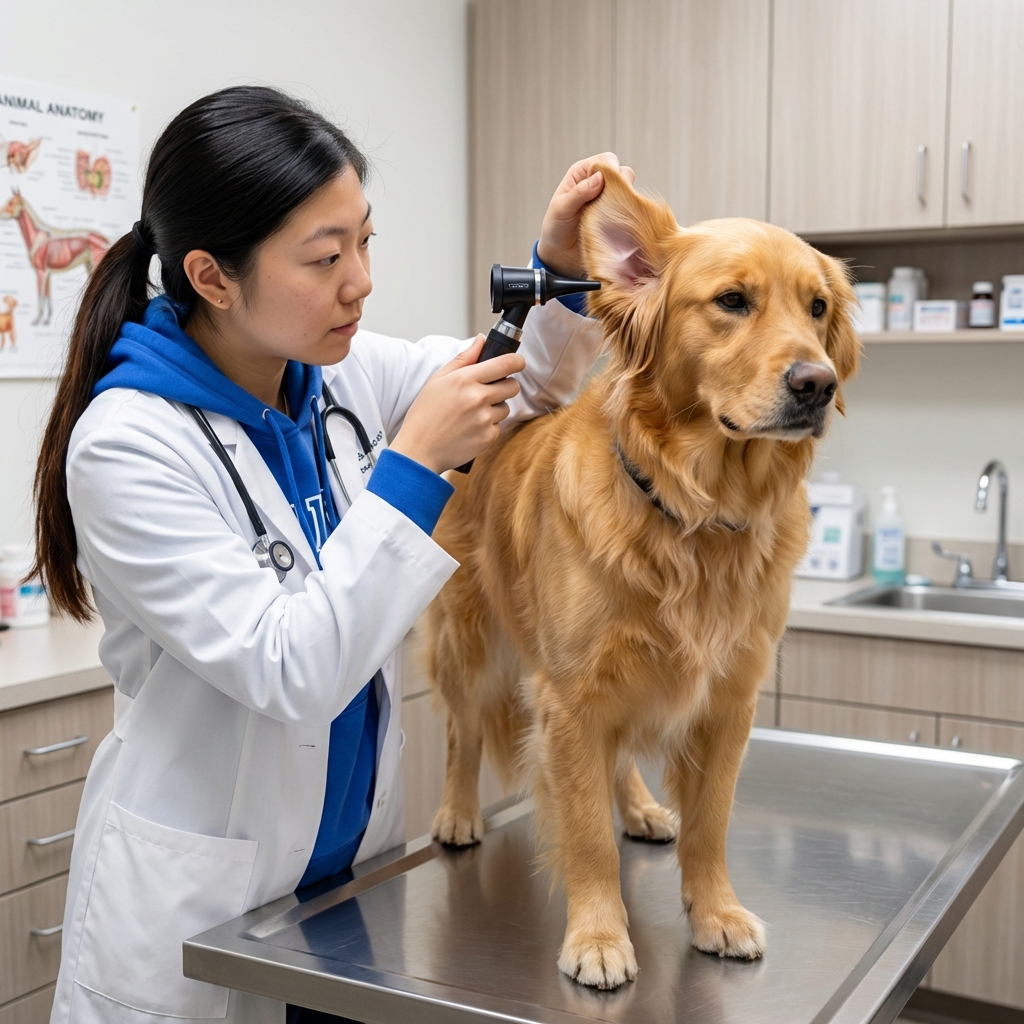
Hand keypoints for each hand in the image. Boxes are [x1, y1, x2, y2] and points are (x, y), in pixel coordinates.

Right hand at [391, 336, 524, 472]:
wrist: (419, 450)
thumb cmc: (425, 414)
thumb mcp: (438, 380)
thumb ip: (463, 358)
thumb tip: (482, 340)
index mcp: (465, 379)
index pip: (505, 364)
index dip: (517, 361)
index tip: (517, 363)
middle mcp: (478, 398)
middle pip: (512, 386)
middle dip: (505, 386)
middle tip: (488, 392)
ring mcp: (484, 419)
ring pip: (506, 407)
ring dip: (495, 408)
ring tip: (471, 414)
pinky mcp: (488, 437)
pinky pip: (498, 426)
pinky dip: (488, 427)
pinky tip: (470, 428)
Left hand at [536, 153, 635, 277]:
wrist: (561, 255)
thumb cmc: (556, 229)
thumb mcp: (561, 209)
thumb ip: (579, 193)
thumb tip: (599, 178)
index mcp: (582, 174)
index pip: (605, 160)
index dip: (611, 170)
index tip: (608, 186)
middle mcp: (598, 183)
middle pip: (622, 172)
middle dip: (622, 184)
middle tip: (611, 203)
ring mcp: (609, 199)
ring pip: (629, 190)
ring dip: (625, 200)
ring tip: (612, 215)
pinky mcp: (617, 215)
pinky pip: (630, 208)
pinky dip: (628, 213)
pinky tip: (618, 223)